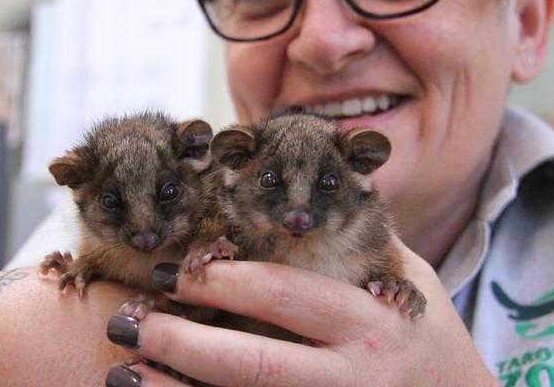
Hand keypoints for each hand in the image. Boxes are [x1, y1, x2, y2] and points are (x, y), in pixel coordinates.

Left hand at [105, 237, 496, 385]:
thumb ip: (362, 239)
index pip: (284, 295)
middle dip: (185, 342)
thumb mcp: (407, 278)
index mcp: (371, 321)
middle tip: (130, 322)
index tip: (173, 271)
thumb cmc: (429, 336)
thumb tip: (315, 186)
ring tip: (124, 372)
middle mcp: (352, 374)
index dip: (222, 282)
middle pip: (255, 361)